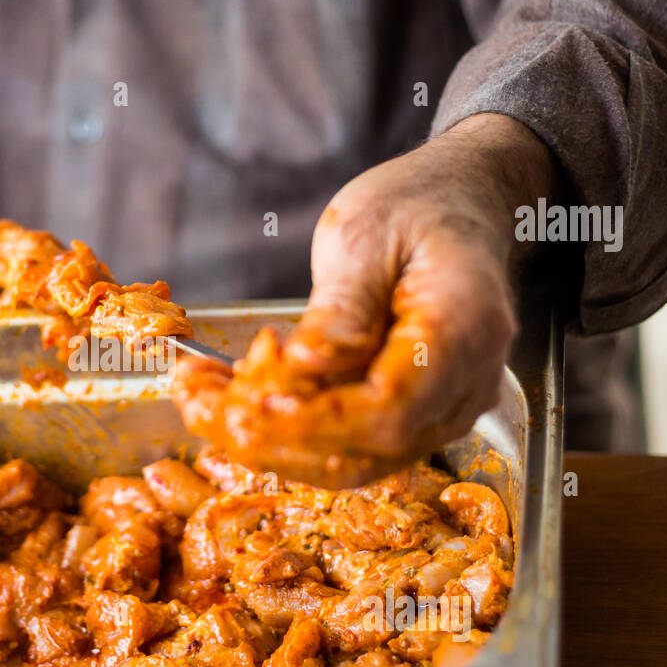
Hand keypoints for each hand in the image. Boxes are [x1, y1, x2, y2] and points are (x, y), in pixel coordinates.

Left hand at [173, 113, 552, 487]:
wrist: (456, 204)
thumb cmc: (414, 207)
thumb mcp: (362, 234)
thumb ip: (340, 308)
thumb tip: (306, 367)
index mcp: (463, 328)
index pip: (391, 409)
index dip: (319, 421)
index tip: (254, 408)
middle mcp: (466, 383)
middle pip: (372, 450)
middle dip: (277, 442)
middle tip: (201, 407)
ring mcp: (445, 408)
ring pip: (356, 462)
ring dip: (271, 444)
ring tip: (202, 401)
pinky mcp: (414, 417)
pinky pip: (351, 446)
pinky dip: (288, 433)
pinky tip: (235, 399)